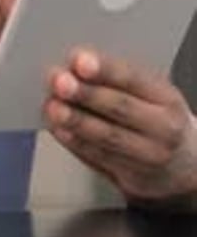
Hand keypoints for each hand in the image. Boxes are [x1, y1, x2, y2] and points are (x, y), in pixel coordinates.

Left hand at [43, 48, 196, 208]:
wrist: (183, 165)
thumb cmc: (157, 118)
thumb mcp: (150, 93)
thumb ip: (116, 79)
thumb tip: (75, 63)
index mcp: (166, 98)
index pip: (133, 79)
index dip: (105, 69)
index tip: (79, 60)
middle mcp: (162, 127)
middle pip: (120, 108)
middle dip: (86, 94)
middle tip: (60, 82)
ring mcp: (148, 155)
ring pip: (107, 136)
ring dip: (76, 120)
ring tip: (53, 107)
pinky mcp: (131, 177)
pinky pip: (98, 157)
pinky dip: (75, 142)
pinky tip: (59, 129)